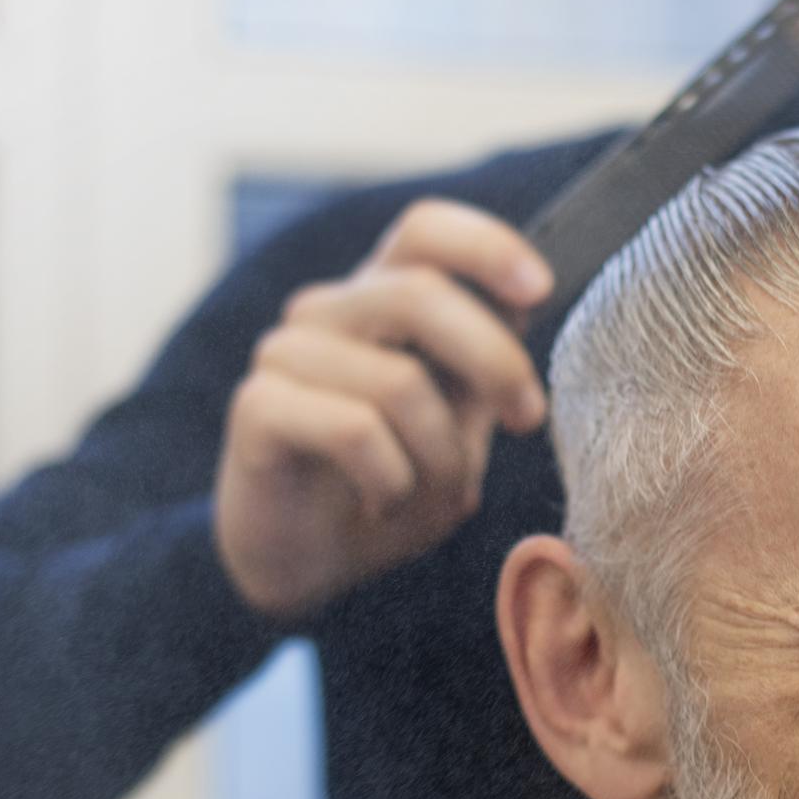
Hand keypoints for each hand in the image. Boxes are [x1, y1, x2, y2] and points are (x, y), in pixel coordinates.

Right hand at [215, 199, 551, 619]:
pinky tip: (381, 504)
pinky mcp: (256, 407)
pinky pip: (354, 429)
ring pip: (398, 381)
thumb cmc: (391, 487)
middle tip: (527, 419)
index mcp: (381, 299)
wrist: (311, 567)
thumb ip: (483, 367)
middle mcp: (328, 312)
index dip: (485, 246)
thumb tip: (527, 298)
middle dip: (495, 360)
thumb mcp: (458, 426)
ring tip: (428, 494)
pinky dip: (389, 479)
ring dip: (438, 455)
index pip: (424, 230)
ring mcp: (284, 354)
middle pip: (421, 294)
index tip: (541, 292)